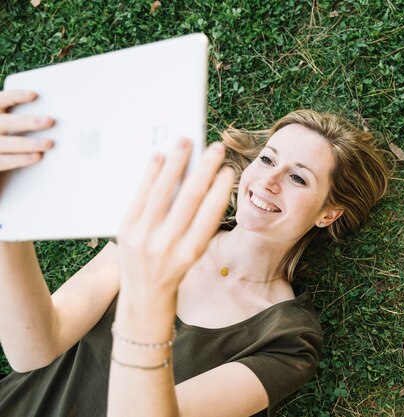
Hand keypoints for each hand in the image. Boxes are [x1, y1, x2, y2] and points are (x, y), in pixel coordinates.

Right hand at [0, 90, 54, 171]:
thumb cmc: (5, 135)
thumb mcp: (7, 122)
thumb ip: (20, 119)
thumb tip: (50, 116)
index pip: (1, 100)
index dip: (15, 96)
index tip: (33, 94)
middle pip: (6, 123)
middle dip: (28, 122)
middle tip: (49, 120)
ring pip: (6, 143)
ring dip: (28, 143)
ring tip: (48, 143)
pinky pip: (4, 161)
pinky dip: (21, 159)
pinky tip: (37, 156)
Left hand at [116, 138, 233, 300]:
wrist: (144, 295)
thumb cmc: (176, 268)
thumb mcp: (195, 251)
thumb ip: (198, 221)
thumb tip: (203, 178)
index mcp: (190, 252)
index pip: (208, 215)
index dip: (220, 190)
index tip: (228, 169)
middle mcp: (167, 245)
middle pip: (188, 199)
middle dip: (203, 170)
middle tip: (214, 148)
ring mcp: (143, 237)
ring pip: (162, 193)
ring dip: (175, 164)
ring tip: (184, 142)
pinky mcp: (125, 230)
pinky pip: (140, 196)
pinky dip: (151, 174)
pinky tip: (160, 157)